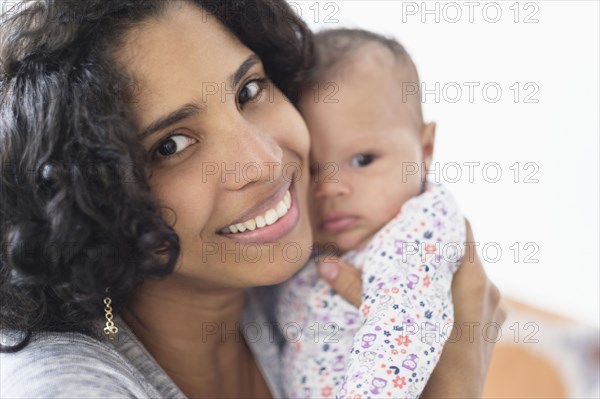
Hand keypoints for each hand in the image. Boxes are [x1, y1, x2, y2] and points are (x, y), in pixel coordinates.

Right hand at [318, 219, 505, 397]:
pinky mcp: (492, 325)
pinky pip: (474, 293)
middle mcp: (489, 290)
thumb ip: (357, 291)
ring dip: (445, 265)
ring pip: (467, 273)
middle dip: (435, 241)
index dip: (440, 212)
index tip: (420, 201)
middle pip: (461, 250)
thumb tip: (325, 264)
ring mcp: (494, 309)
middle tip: (408, 231)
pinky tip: (432, 292)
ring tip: (417, 260)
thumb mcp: (388, 323)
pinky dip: (454, 287)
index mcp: (472, 281)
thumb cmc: (426, 365)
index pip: (461, 228)